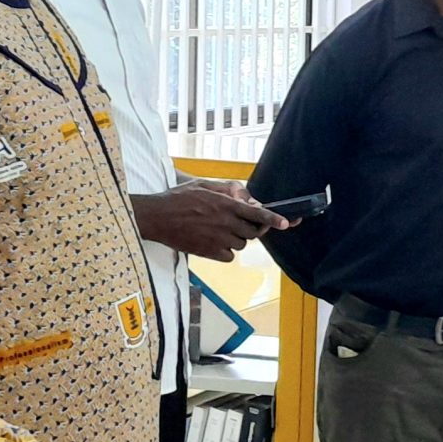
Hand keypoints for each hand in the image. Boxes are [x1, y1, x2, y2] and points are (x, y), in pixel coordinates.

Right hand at [134, 182, 285, 260]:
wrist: (157, 218)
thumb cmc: (178, 199)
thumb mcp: (204, 185)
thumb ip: (228, 190)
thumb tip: (247, 199)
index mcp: (225, 205)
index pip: (257, 214)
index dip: (273, 219)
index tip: (285, 223)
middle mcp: (225, 223)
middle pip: (252, 232)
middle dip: (251, 228)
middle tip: (239, 223)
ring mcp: (218, 239)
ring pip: (241, 244)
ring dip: (237, 238)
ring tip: (218, 229)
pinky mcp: (209, 253)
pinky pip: (229, 256)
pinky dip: (226, 251)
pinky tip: (213, 241)